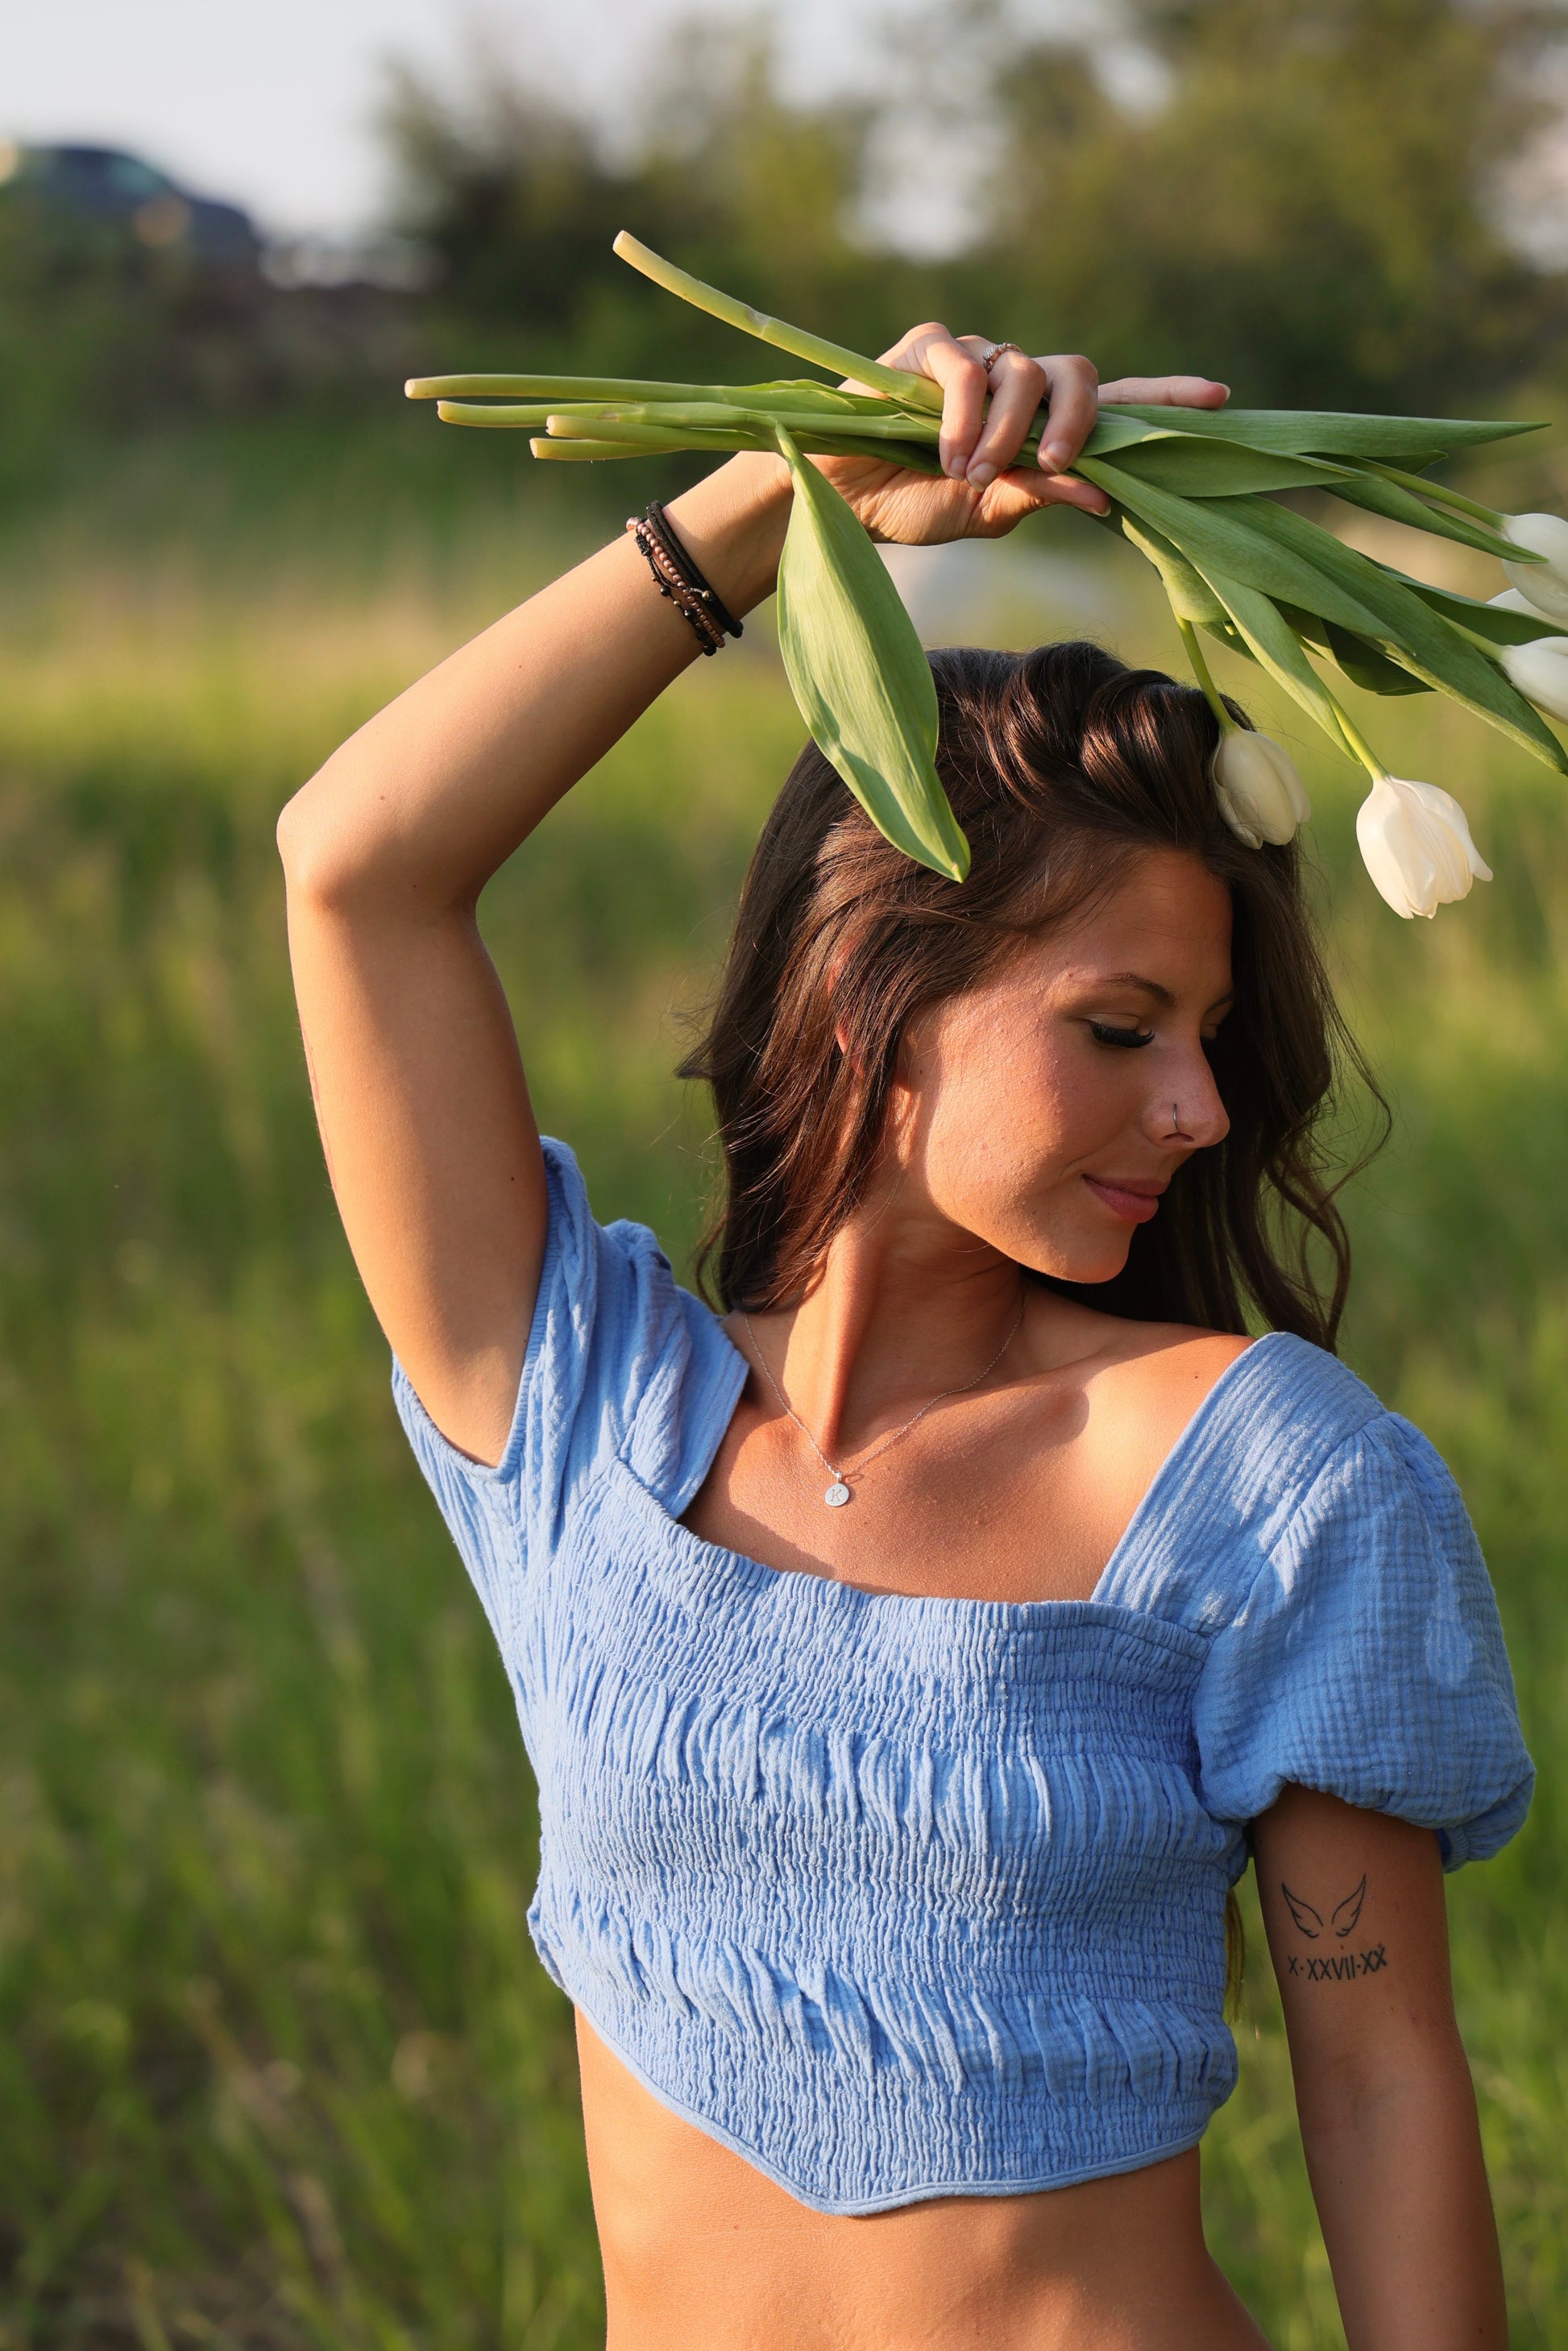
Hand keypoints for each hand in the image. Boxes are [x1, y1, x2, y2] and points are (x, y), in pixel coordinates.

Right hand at [812, 325, 1229, 547]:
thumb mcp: (984, 514)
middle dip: (1078, 420)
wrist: (836, 499)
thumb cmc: (909, 505)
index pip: (1112, 403)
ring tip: (967, 474)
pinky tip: (945, 452)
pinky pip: (967, 367)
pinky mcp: (928, 347)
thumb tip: (1102, 492)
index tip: (1220, 398)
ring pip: (1024, 370)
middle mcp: (1014, 383)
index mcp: (1037, 425)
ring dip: (1005, 432)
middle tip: (1056, 462)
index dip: (1163, 397)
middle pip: (1077, 373)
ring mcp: (973, 358)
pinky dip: (964, 414)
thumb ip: (1038, 493)